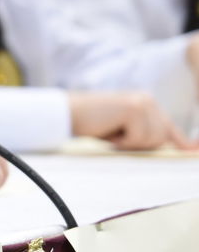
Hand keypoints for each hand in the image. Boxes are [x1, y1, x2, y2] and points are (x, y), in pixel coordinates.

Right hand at [69, 91, 194, 149]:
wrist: (66, 113)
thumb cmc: (92, 124)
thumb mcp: (124, 130)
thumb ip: (148, 135)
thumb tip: (182, 148)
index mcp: (146, 103)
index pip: (169, 128)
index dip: (181, 143)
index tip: (193, 151)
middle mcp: (147, 100)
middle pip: (162, 137)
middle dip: (141, 144)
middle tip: (116, 137)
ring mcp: (142, 103)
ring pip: (152, 139)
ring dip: (130, 143)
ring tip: (111, 133)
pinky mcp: (134, 109)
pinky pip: (138, 138)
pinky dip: (122, 141)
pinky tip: (108, 130)